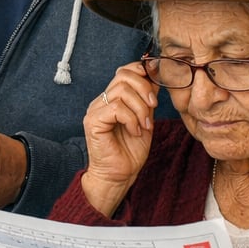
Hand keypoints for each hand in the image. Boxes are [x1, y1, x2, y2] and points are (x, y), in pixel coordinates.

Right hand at [79, 62, 158, 215]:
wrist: (119, 176)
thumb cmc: (130, 152)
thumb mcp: (145, 119)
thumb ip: (147, 100)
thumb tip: (155, 78)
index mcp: (112, 99)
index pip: (123, 71)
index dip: (141, 72)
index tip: (155, 85)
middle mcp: (101, 101)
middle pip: (123, 76)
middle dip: (144, 89)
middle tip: (153, 108)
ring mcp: (95, 110)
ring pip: (122, 91)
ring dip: (140, 108)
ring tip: (145, 126)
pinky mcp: (93, 121)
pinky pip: (116, 108)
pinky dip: (131, 119)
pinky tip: (135, 132)